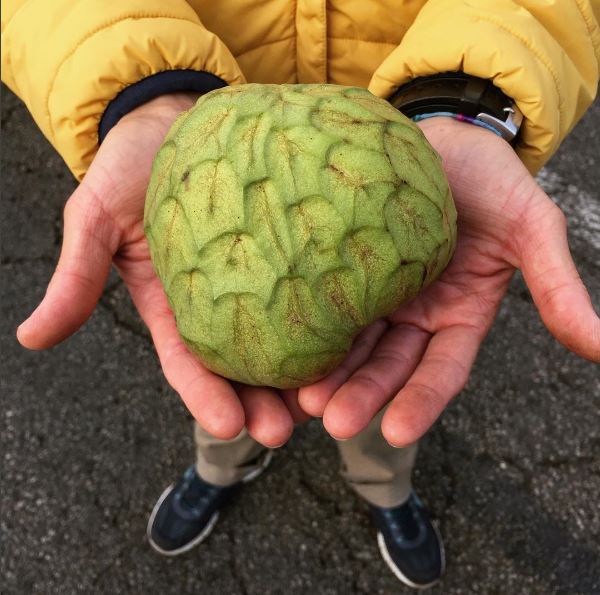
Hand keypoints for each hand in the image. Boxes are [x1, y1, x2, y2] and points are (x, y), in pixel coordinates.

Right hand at [16, 93, 301, 447]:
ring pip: (284, 337)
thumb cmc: (130, 164)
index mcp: (174, 306)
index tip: (230, 427)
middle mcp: (221, 301)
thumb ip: (77, 276)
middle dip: (263, 402)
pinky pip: (313, 284)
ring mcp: (259, 276)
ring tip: (326, 402)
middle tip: (288, 429)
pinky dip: (329, 315)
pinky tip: (353, 336)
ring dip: (303, 373)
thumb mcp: (94, 217)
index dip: (206, 398)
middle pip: (245, 365)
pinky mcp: (290, 247)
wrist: (175, 114)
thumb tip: (31, 337)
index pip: (189, 364)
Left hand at [298, 117, 599, 445]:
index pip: (441, 371)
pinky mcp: (345, 267)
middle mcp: (415, 314)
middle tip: (329, 419)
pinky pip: (324, 301)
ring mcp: (377, 293)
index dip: (421, 401)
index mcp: (460, 316)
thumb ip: (557, 286)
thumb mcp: (532, 227)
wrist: (443, 131)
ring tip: (299, 398)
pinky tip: (283, 345)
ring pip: (351, 343)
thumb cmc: (493, 177)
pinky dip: (307, 325)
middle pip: (387, 366)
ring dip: (328, 372)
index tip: (396, 431)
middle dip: (361, 394)